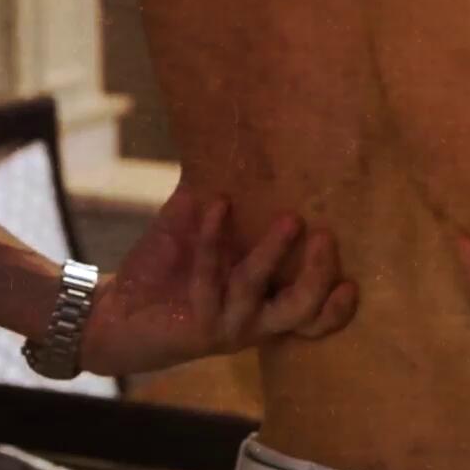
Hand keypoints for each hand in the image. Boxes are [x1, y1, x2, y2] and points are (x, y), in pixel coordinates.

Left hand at [81, 183, 358, 375]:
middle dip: (317, 275)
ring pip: (258, 291)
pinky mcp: (197, 325)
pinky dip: (214, 240)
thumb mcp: (200, 232)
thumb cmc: (166, 270)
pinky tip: (214, 206)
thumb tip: (237, 143)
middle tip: (324, 235)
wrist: (116, 311)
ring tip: (289, 219)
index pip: (314, 317)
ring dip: (272, 253)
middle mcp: (254, 322)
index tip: (353, 280)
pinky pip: (211, 278)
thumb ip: (224, 200)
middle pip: (302, 312)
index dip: (337, 307)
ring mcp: (227, 327)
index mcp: (266, 304)